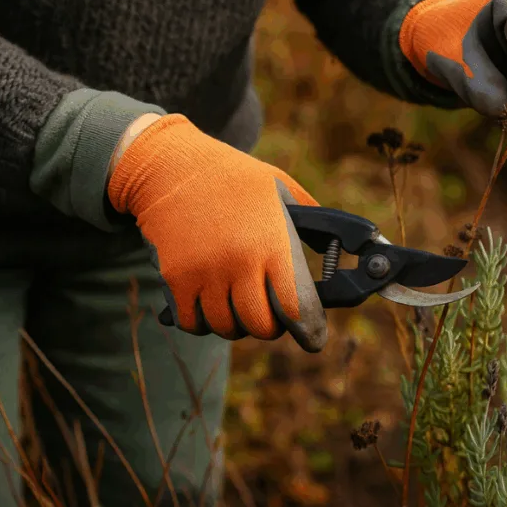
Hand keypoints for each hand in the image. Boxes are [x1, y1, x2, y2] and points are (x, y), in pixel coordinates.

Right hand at [107, 114, 327, 351]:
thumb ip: (311, 223)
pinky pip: (192, 322)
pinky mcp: (176, 279)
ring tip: (238, 304)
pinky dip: (202, 321)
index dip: (308, 329)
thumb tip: (334, 252)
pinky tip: (210, 305)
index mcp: (272, 242)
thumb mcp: (281, 188)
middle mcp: (239, 262)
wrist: (172, 168)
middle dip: (269, 326)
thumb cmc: (234, 178)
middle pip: (260, 326)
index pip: (295, 306)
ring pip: (226, 327)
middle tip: (270, 314)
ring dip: (236, 323)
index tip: (313, 338)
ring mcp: (205, 272)